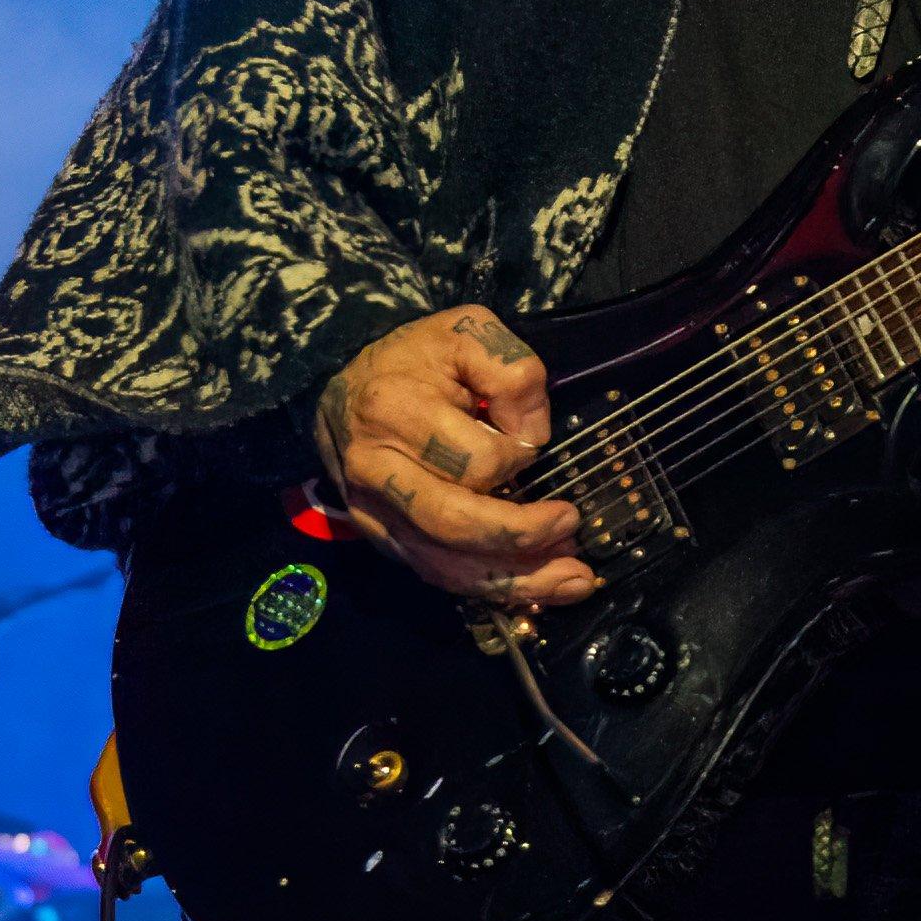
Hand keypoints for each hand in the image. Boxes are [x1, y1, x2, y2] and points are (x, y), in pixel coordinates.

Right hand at [311, 307, 596, 606]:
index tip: (531, 441)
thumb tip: (533, 438)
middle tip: (573, 527)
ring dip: (515, 581)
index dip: (517, 457)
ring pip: (445, 565)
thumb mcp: (469, 331)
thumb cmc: (417, 358)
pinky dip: (486, 588)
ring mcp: (372, 513)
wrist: (345, 387)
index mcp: (393, 413)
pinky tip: (532, 589)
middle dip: (523, 537)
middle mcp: (375, 471)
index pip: (473, 460)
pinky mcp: (379, 538)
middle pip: (455, 524)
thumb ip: (511, 371)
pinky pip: (435, 574)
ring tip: (574, 581)